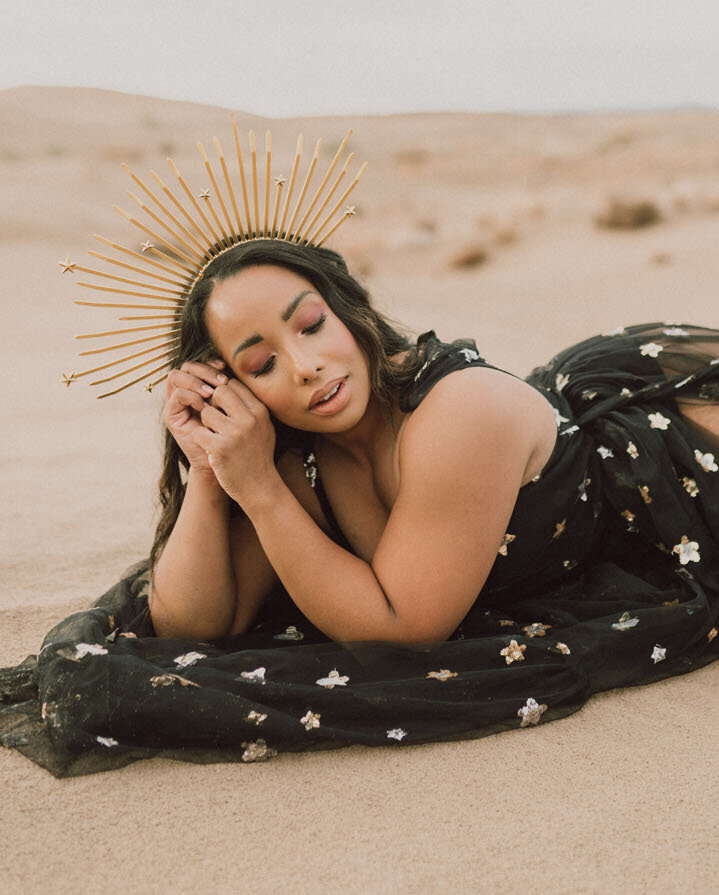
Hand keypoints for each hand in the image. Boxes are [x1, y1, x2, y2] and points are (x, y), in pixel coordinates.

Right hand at [163, 359, 227, 474]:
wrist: (225, 461)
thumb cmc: (234, 434)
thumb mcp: (236, 407)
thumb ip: (233, 389)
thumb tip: (239, 367)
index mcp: (200, 387)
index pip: (200, 365)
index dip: (211, 364)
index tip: (226, 370)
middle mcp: (185, 392)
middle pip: (187, 366)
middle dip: (204, 370)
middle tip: (222, 381)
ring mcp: (176, 403)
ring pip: (176, 376)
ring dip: (196, 381)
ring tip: (212, 393)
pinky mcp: (171, 416)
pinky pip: (176, 395)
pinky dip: (191, 396)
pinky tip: (204, 407)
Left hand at [192, 379, 277, 505]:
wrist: (259, 487)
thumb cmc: (257, 455)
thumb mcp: (263, 427)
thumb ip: (249, 407)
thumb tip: (228, 383)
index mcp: (260, 411)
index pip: (234, 384)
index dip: (223, 393)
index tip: (222, 408)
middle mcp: (249, 419)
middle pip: (219, 391)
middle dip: (212, 403)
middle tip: (215, 420)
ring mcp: (234, 433)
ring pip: (206, 412)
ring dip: (205, 424)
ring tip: (215, 437)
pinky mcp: (219, 448)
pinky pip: (199, 432)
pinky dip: (200, 440)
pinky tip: (210, 449)